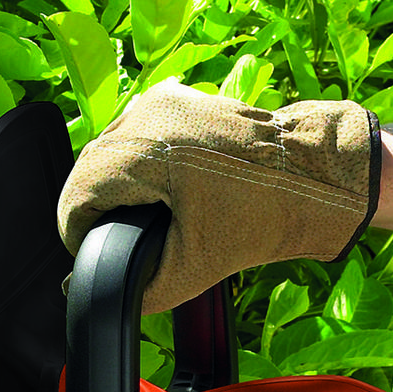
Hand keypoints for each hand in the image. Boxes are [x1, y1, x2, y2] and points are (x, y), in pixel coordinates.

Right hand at [55, 81, 378, 312]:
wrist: (316, 177)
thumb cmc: (267, 213)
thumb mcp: (197, 265)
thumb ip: (141, 289)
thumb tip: (94, 292)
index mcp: (142, 150)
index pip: (76, 195)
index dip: (76, 234)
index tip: (91, 254)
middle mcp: (145, 114)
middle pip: (88, 169)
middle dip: (94, 208)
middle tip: (114, 241)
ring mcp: (161, 100)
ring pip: (108, 149)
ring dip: (112, 183)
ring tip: (136, 218)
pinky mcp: (177, 98)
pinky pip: (134, 132)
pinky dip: (135, 161)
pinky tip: (159, 189)